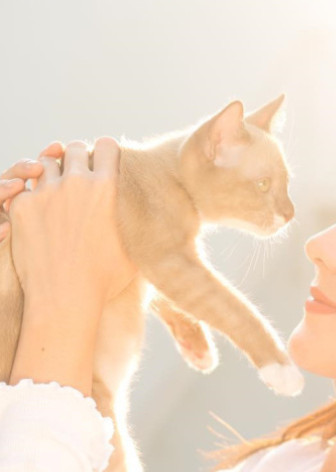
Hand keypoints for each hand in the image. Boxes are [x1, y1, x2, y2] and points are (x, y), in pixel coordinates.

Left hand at [2, 137, 137, 318]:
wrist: (66, 297)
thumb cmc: (105, 279)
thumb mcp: (135, 247)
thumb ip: (137, 219)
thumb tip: (150, 211)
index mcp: (108, 188)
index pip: (107, 145)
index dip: (107, 153)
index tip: (105, 164)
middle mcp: (76, 183)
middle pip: (75, 148)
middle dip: (79, 160)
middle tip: (81, 178)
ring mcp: (46, 192)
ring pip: (46, 163)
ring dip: (54, 174)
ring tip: (60, 193)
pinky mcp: (22, 206)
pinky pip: (26, 187)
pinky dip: (33, 195)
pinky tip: (41, 213)